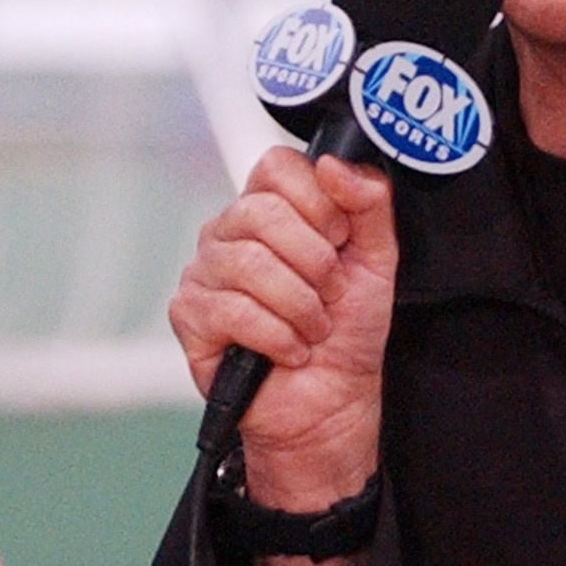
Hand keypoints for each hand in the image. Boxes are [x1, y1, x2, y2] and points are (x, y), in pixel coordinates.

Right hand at [169, 149, 393, 507]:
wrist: (332, 401)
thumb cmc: (347, 330)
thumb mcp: (376, 259)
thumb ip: (369, 203)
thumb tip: (334, 164)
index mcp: (268, 208)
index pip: (277, 165)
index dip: (317, 201)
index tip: (339, 239)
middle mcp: (227, 232)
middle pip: (263, 212)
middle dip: (314, 262)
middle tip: (330, 294)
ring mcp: (203, 271)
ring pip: (250, 263)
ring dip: (300, 305)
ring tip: (312, 327)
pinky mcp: (189, 315)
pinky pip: (234, 310)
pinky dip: (277, 337)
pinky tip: (289, 351)